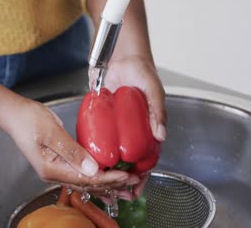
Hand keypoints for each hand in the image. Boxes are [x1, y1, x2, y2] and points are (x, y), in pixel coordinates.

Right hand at [3, 98, 139, 192]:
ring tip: (126, 188)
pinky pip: (81, 174)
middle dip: (112, 185)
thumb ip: (71, 151)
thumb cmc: (29, 120)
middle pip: (88, 184)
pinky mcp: (60, 163)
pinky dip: (97, 177)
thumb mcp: (51, 133)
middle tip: (134, 183)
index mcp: (52, 169)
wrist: (14, 114)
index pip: (86, 179)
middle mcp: (55, 174)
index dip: (108, 178)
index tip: (126, 176)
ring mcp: (57, 170)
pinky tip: (107, 179)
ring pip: (86, 182)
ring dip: (107, 185)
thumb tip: (92, 169)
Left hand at [104, 55, 166, 198]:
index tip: (137, 189)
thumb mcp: (153, 90)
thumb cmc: (141, 71)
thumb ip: (158, 110)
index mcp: (149, 127)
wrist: (120, 55)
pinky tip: (90, 162)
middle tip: (116, 194)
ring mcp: (116, 126)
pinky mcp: (101, 120)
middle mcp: (133, 130)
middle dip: (124, 179)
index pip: (148, 157)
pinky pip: (98, 139)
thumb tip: (160, 136)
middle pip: (129, 160)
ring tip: (102, 184)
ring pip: (113, 153)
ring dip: (109, 170)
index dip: (143, 175)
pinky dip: (95, 152)